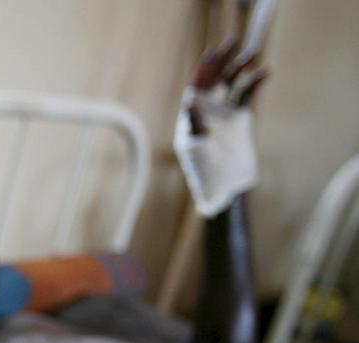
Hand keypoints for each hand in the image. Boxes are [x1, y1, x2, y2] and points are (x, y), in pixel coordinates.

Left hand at [174, 40, 268, 216]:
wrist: (224, 188)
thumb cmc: (203, 172)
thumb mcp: (195, 146)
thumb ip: (194, 123)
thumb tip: (189, 100)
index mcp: (191, 116)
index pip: (197, 85)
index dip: (205, 69)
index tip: (213, 53)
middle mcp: (206, 111)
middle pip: (215, 79)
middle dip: (223, 62)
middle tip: (233, 43)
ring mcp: (224, 114)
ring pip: (232, 84)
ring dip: (240, 69)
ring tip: (251, 56)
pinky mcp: (240, 120)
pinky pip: (246, 95)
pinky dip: (254, 83)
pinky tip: (263, 73)